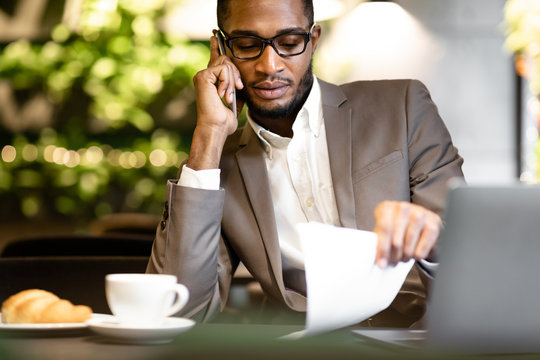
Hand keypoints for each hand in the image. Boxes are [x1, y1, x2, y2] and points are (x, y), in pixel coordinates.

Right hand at [187, 36, 244, 169]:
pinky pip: (223, 70)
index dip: (216, 46)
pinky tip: (222, 94)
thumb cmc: (224, 120)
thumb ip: (236, 87)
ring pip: (226, 64)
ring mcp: (202, 75)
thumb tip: (241, 82)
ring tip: (227, 97)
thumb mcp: (235, 100)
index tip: (216, 35)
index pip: (214, 58)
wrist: (216, 127)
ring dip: (232, 82)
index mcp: (211, 80)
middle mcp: (204, 75)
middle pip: (226, 60)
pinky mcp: (203, 76)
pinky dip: (227, 83)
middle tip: (237, 90)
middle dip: (235, 75)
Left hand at [373, 201, 441, 267]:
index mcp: (386, 208)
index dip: (382, 249)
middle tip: (393, 263)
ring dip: (407, 253)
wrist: (419, 223)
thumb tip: (379, 261)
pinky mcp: (433, 221)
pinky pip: (426, 240)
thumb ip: (380, 244)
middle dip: (394, 254)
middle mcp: (403, 207)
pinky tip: (416, 255)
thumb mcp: (385, 234)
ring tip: (404, 258)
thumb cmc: (397, 229)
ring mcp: (419, 213)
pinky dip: (420, 250)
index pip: (383, 229)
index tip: (381, 264)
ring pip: (410, 238)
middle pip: (396, 236)